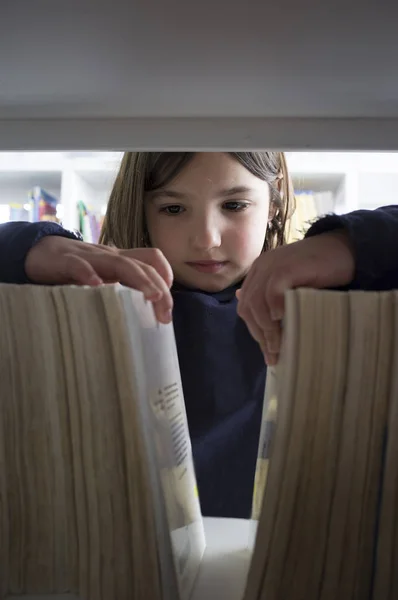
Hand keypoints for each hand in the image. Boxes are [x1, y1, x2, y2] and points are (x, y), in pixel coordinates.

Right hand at [25, 236, 173, 323]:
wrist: (38, 251)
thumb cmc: (76, 269)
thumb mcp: (103, 278)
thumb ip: (120, 290)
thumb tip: (143, 318)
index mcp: (120, 260)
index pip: (150, 259)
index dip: (165, 274)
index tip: (168, 303)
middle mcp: (109, 256)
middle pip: (142, 265)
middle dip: (159, 287)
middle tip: (166, 315)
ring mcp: (89, 257)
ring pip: (119, 262)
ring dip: (139, 279)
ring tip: (152, 297)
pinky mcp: (64, 260)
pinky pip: (78, 265)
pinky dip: (88, 273)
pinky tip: (96, 286)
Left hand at [236, 230, 354, 364]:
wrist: (343, 249)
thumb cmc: (321, 270)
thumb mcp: (292, 285)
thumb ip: (272, 297)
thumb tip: (253, 315)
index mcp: (259, 271)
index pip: (246, 305)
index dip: (254, 330)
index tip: (268, 351)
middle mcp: (261, 267)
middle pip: (248, 306)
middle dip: (259, 334)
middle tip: (273, 354)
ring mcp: (273, 265)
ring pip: (257, 303)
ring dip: (267, 329)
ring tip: (279, 345)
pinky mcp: (287, 267)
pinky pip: (272, 292)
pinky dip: (275, 309)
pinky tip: (284, 319)